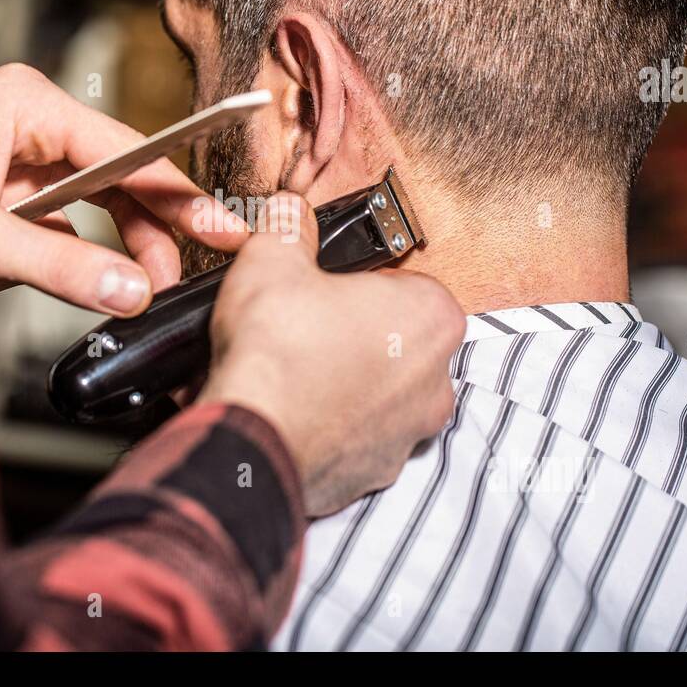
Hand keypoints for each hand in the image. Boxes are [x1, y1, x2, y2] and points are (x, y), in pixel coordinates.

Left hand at [0, 64, 247, 311]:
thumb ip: (58, 266)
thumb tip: (131, 292)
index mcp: (28, 105)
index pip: (127, 151)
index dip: (180, 196)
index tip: (225, 229)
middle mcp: (31, 118)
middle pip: (121, 172)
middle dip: (157, 225)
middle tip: (193, 271)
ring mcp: (20, 150)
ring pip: (99, 196)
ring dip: (125, 240)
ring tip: (146, 286)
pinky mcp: (9, 184)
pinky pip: (68, 214)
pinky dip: (87, 247)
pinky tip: (103, 276)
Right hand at [197, 193, 465, 516]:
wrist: (251, 439)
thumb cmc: (277, 351)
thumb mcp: (273, 258)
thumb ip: (289, 227)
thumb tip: (288, 214)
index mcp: (431, 316)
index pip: (407, 284)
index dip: (362, 283)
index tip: (330, 288)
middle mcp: (436, 380)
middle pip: (400, 343)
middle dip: (358, 335)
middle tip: (308, 327)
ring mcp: (409, 433)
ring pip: (382, 395)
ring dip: (347, 384)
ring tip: (295, 372)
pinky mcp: (376, 472)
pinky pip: (357, 439)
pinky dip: (331, 427)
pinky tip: (293, 411)